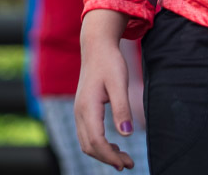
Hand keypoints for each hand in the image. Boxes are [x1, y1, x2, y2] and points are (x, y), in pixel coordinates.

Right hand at [74, 10, 134, 170]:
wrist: (96, 46)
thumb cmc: (109, 62)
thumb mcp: (119, 82)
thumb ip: (122, 108)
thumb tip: (127, 134)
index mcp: (87, 108)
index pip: (96, 142)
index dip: (110, 157)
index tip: (125, 163)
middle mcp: (79, 112)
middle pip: (89, 147)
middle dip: (107, 159)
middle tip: (128, 164)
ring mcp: (79, 111)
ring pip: (87, 142)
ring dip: (103, 153)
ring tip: (123, 158)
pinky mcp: (83, 109)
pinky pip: (87, 134)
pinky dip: (99, 144)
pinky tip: (114, 144)